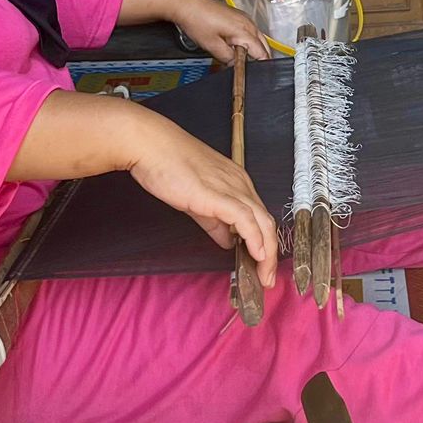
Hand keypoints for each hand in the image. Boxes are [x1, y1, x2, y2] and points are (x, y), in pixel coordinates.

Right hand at [126, 112, 279, 285]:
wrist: (150, 145)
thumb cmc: (168, 165)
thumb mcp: (197, 198)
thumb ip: (214, 222)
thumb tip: (227, 241)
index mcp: (237, 183)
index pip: (260, 216)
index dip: (265, 242)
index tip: (263, 265)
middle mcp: (240, 184)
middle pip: (267, 222)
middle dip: (271, 254)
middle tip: (268, 278)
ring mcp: (230, 188)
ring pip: (262, 222)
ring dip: (267, 253)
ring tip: (265, 275)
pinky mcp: (216, 194)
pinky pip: (244, 219)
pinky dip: (254, 238)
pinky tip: (256, 255)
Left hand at [173, 0, 269, 61]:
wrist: (186, 3)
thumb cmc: (196, 19)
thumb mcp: (212, 46)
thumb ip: (228, 59)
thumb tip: (236, 66)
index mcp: (245, 30)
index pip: (262, 53)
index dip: (258, 67)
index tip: (249, 73)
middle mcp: (248, 22)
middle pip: (264, 46)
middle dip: (259, 59)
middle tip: (245, 69)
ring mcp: (244, 18)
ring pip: (258, 39)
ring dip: (252, 50)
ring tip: (238, 58)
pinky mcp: (238, 16)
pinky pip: (250, 32)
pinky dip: (247, 42)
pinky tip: (235, 46)